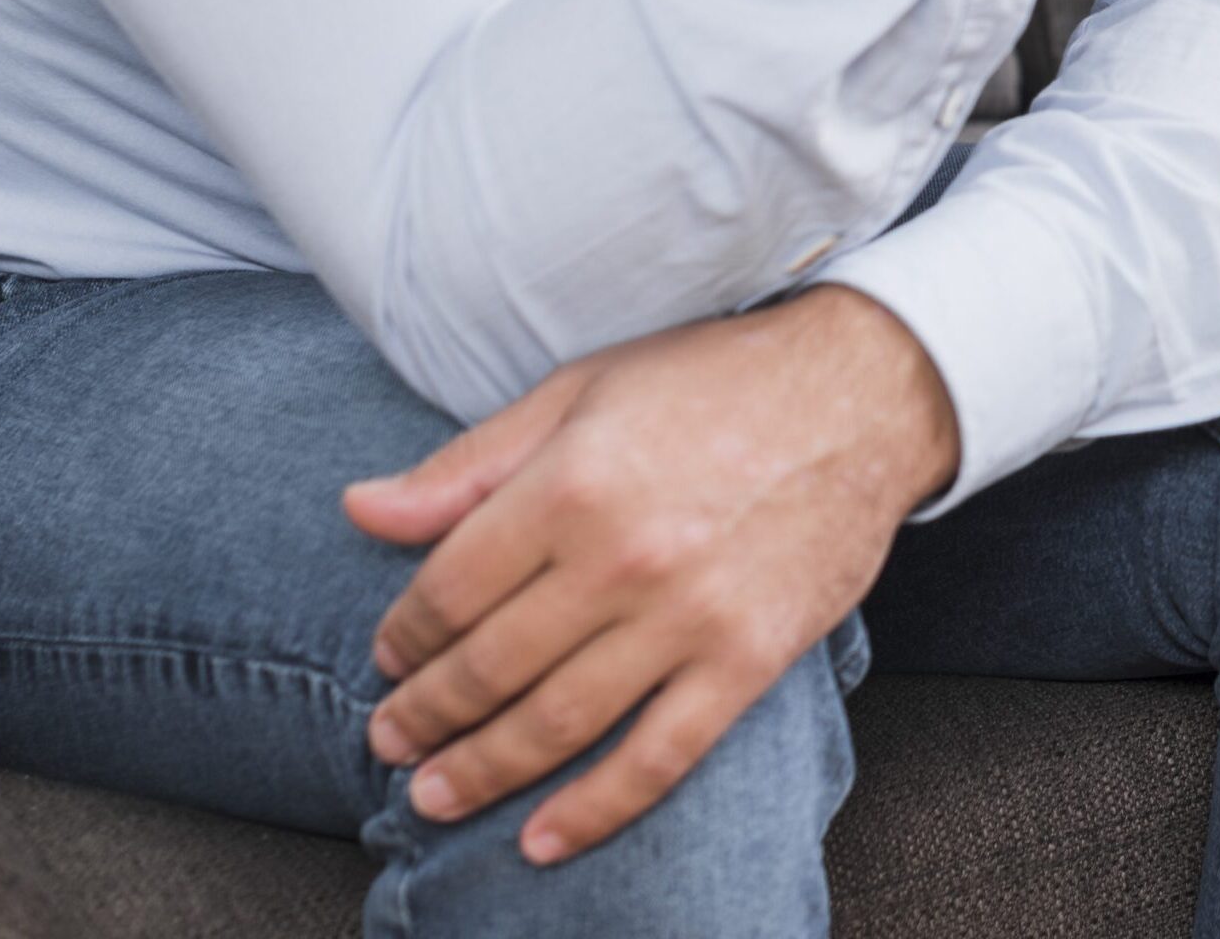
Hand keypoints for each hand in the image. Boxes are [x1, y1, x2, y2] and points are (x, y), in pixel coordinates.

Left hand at [341, 287, 955, 863]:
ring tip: (432, 796)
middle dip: (425, 716)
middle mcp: (621, 557)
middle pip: (490, 665)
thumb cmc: (711, 381)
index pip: (451, 588)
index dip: (404, 635)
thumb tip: (361, 509)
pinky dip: (593, 811)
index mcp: (571, 480)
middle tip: (389, 743)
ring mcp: (687, 617)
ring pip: (557, 724)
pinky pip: (658, 759)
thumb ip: (470, 463)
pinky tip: (541, 838)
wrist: (859, 394)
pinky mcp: (747, 661)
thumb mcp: (579, 390)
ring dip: (481, 771)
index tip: (387, 657)